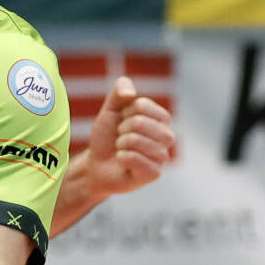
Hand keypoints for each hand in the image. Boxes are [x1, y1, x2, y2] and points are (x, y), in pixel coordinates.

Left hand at [78, 77, 175, 199]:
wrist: (97, 165)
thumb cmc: (108, 137)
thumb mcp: (110, 109)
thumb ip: (120, 90)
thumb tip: (130, 94)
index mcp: (160, 118)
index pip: (142, 105)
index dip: (125, 111)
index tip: (122, 120)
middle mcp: (166, 136)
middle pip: (140, 122)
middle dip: (122, 128)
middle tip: (120, 137)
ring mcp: (162, 156)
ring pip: (137, 141)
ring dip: (120, 144)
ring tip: (121, 148)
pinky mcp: (154, 174)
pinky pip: (135, 159)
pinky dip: (122, 158)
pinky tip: (122, 161)